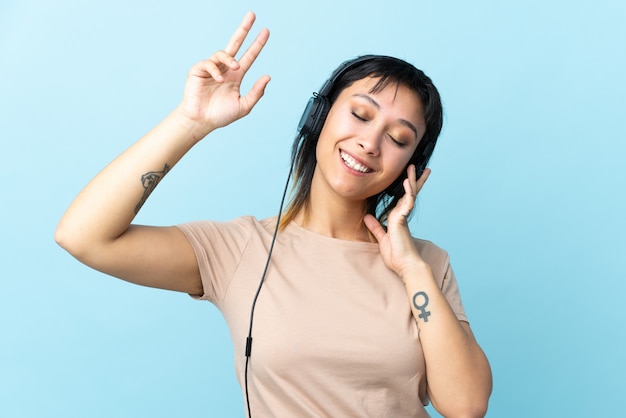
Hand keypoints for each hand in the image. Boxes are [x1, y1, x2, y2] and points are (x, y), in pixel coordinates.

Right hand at [178, 12, 270, 135]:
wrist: (201, 122)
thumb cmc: (220, 116)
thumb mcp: (243, 106)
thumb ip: (256, 92)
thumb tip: (268, 77)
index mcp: (236, 76)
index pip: (249, 56)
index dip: (257, 44)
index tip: (266, 32)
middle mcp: (225, 69)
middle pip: (235, 44)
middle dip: (244, 29)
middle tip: (252, 16)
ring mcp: (212, 68)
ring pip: (222, 53)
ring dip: (230, 59)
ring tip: (236, 68)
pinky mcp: (198, 70)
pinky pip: (209, 63)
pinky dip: (216, 70)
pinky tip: (218, 80)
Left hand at [364, 165, 430, 279]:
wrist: (405, 265)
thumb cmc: (396, 255)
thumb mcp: (382, 239)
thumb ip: (376, 227)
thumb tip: (367, 217)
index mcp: (397, 218)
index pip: (401, 199)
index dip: (404, 188)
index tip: (407, 178)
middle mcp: (401, 215)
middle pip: (408, 193)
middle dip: (414, 180)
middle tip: (417, 167)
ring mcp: (403, 217)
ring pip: (409, 194)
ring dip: (411, 180)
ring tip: (413, 168)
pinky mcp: (402, 220)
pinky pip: (406, 203)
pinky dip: (407, 192)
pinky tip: (407, 182)